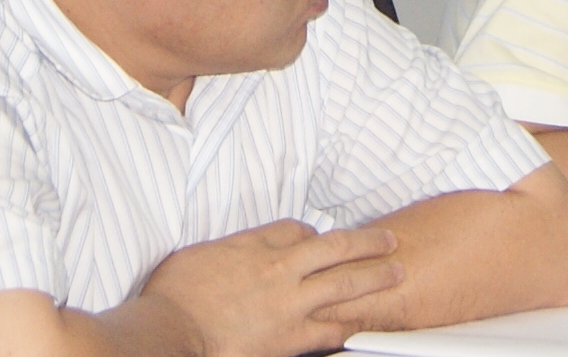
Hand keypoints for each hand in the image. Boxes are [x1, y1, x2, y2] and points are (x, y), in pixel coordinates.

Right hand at [135, 222, 401, 356]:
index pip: (296, 230)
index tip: (317, 240)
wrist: (172, 332)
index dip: (311, 234)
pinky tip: (365, 325)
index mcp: (254, 245)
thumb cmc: (172, 298)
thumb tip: (229, 257)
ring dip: (374, 275)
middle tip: (388, 240)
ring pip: (345, 283)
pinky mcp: (291, 338)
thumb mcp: (195, 256)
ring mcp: (290, 304)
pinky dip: (351, 326)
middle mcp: (280, 269)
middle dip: (365, 242)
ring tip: (395, 271)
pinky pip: (332, 330)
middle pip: (334, 247)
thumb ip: (224, 253)